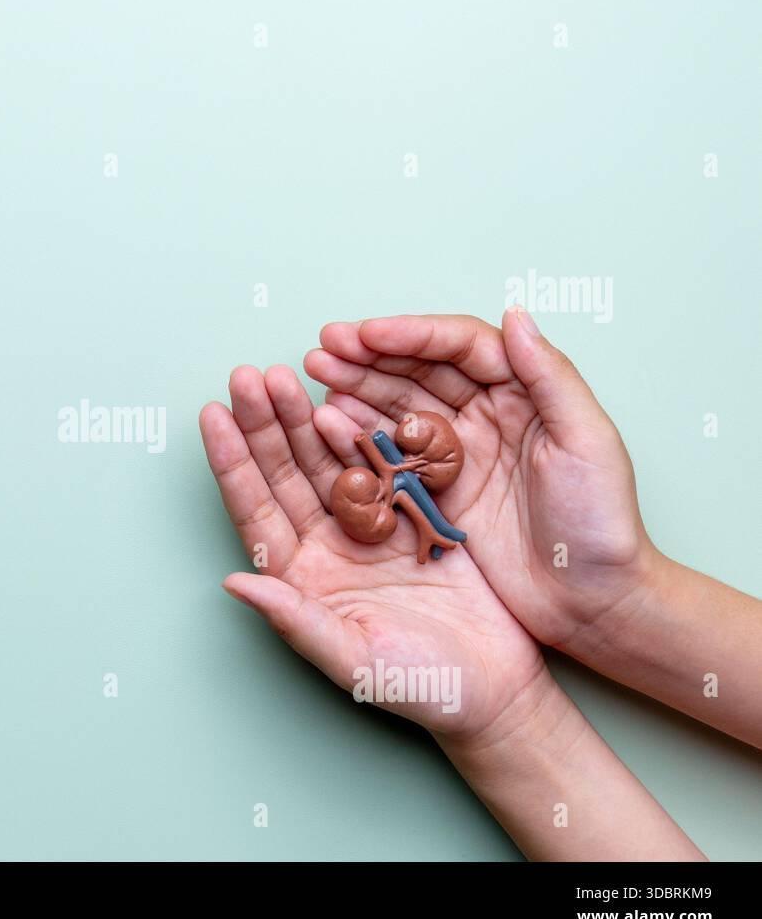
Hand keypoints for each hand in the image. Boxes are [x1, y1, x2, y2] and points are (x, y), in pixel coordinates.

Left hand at [199, 365, 548, 739]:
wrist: (497, 687)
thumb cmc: (423, 686)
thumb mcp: (353, 658)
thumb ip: (294, 619)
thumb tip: (234, 582)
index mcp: (301, 577)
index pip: (255, 509)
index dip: (232, 462)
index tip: (212, 414)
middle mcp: (325, 545)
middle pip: (283, 473)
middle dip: (264, 423)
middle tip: (248, 375)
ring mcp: (367, 525)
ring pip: (326, 459)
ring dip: (304, 417)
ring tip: (287, 374)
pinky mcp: (411, 513)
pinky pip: (380, 462)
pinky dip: (362, 429)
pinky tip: (344, 397)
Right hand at [305, 307, 656, 649]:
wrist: (591, 603)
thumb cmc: (601, 525)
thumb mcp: (589, 443)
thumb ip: (551, 376)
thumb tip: (515, 314)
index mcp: (524, 393)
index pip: (461, 346)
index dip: (412, 335)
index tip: (366, 334)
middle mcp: (486, 414)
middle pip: (420, 369)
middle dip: (370, 355)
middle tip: (324, 348)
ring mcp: (457, 453)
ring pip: (398, 405)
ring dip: (356, 386)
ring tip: (317, 375)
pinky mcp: (436, 492)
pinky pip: (390, 454)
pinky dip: (358, 435)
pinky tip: (328, 422)